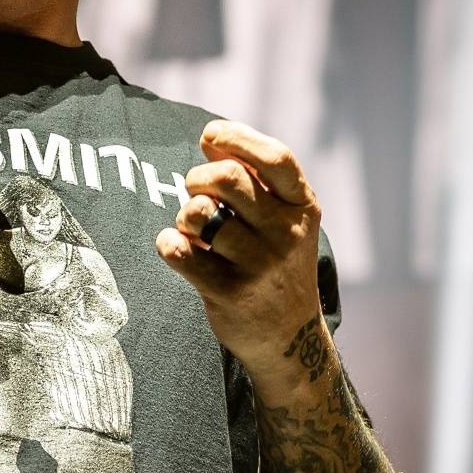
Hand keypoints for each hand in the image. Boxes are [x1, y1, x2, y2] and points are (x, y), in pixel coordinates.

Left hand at [155, 119, 324, 373]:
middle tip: (197, 193)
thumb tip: (211, 138)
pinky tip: (178, 248)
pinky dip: (169, 244)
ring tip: (195, 229)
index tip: (210, 135)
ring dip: (185, 216)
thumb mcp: (284, 218)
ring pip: (198, 214)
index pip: (275, 158)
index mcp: (303, 207)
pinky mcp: (229, 293)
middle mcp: (286, 233)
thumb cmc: (275, 260)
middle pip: (226, 178)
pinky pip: (180, 251)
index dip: (237, 137)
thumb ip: (255, 178)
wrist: (289, 337)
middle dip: (199, 178)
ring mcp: (259, 265)